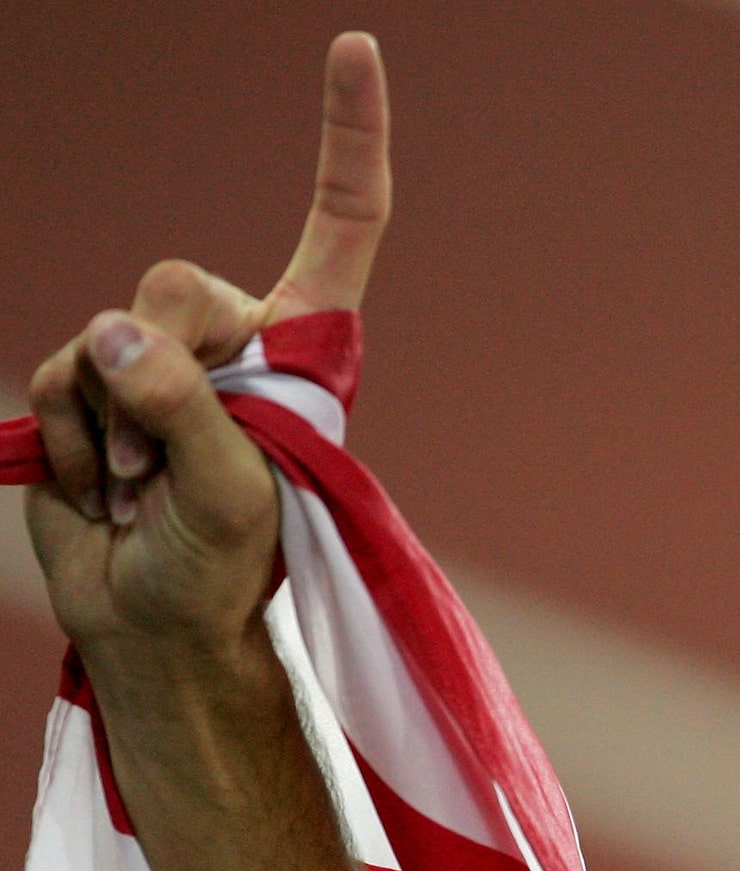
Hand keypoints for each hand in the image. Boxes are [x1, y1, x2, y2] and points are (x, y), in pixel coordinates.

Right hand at [23, 32, 390, 684]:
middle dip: (171, 370)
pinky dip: (73, 439)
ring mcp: (160, 361)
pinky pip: (63, 372)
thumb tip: (121, 338)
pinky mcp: (92, 385)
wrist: (153, 622)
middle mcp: (236, 341)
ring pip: (113, 329)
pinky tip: (103, 489)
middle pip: (184, 283)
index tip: (354, 46)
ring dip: (117, 423)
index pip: (342, 223)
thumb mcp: (234, 496)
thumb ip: (188, 410)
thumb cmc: (224, 568)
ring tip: (144, 491)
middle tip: (175, 463)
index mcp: (306, 352)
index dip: (348, 136)